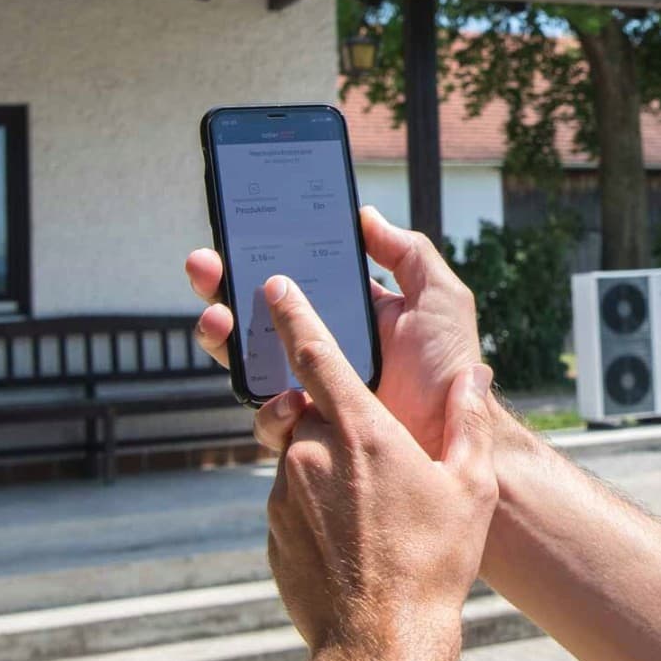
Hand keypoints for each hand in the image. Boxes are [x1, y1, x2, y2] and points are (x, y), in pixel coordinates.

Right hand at [185, 205, 484, 457]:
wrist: (456, 444)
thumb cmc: (450, 370)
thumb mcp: (440, 299)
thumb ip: (408, 254)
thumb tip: (364, 216)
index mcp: (347, 314)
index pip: (294, 280)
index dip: (261, 257)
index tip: (237, 234)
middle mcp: (320, 348)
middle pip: (255, 313)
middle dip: (221, 286)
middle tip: (203, 266)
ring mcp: (308, 390)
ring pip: (247, 361)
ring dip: (221, 335)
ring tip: (215, 317)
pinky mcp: (307, 434)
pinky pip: (269, 419)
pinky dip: (265, 405)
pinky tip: (282, 394)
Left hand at [258, 272, 497, 652]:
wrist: (382, 642)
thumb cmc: (433, 563)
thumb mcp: (470, 487)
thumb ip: (468, 424)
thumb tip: (472, 377)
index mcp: (360, 431)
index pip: (314, 353)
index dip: (294, 314)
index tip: (274, 287)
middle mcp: (311, 453)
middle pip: (297, 404)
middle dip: (313, 404)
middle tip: (352, 430)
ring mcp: (284, 493)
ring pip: (293, 454)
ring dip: (320, 462)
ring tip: (366, 506)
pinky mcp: (273, 531)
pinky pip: (289, 499)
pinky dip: (312, 504)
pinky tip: (350, 538)